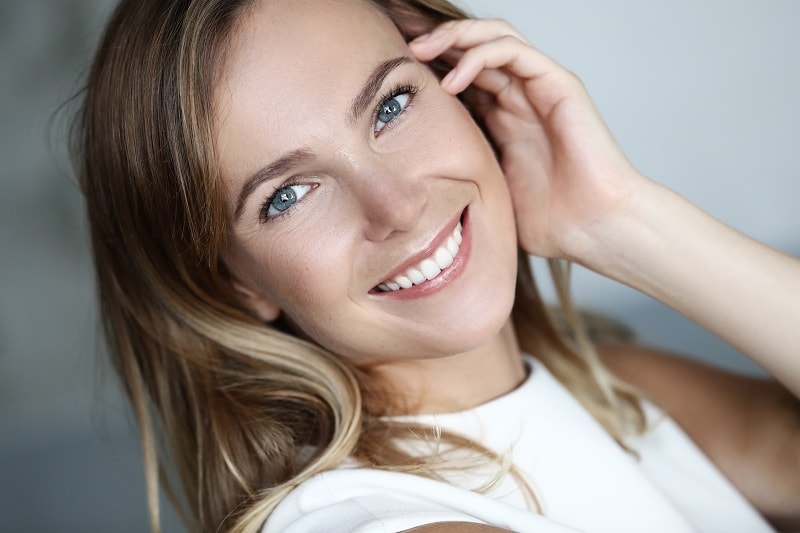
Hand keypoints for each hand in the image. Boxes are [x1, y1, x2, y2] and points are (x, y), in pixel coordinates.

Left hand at [410, 20, 645, 260]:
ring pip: (492, 38)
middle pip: (472, 48)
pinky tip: (453, 80)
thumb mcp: (488, 193)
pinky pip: (513, 53)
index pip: (459, 75)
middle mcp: (520, 97)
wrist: (595, 228)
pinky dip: (480, 56)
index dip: (427, 67)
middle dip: (433, 42)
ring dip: (452, 38)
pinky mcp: (559, 84)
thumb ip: (460, 175)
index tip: (389, 71)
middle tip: (397, 47)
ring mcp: (540, 88)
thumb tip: (412, 191)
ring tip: (418, 51)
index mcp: (502, 119)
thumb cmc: (550, 221)